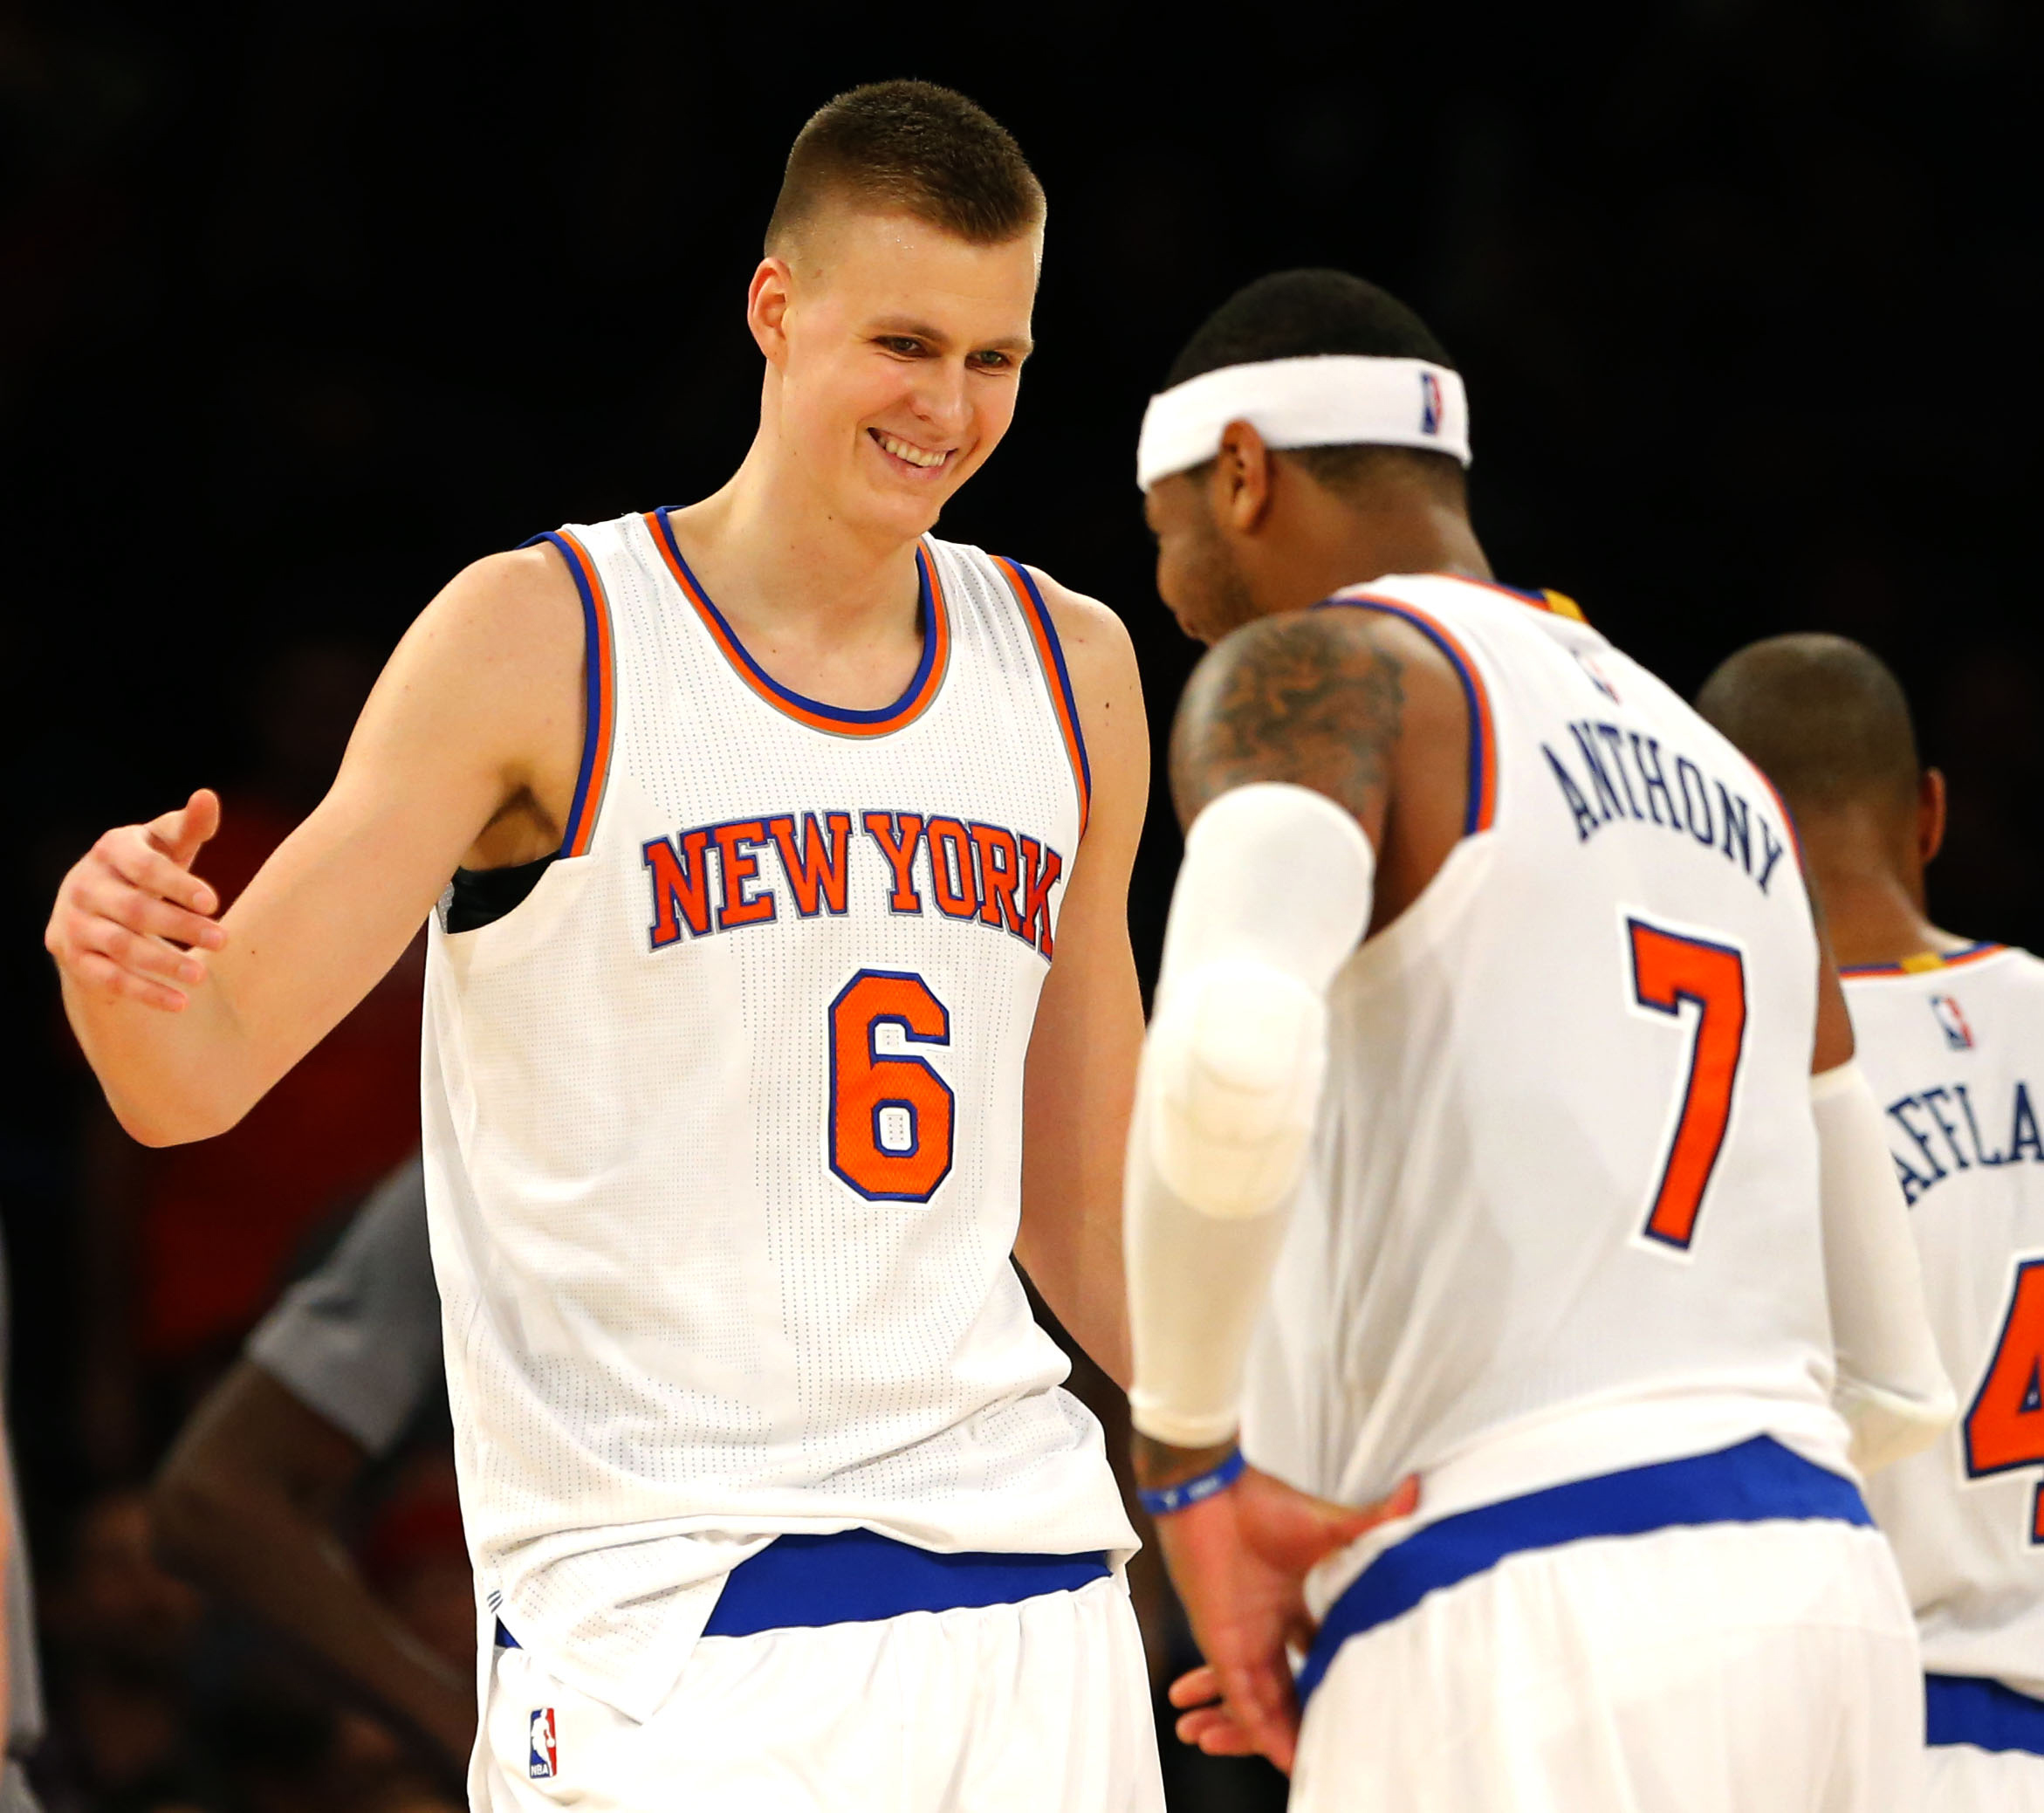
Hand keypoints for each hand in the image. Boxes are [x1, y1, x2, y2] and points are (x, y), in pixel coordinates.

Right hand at [46, 790, 225, 1010]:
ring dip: (163, 963)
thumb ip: (189, 826)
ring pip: (121, 947)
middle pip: (135, 910)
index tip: (214, 903)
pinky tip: (181, 1003)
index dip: (178, 885)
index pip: (144, 867)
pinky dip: (145, 992)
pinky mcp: (72, 956)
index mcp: (110, 850)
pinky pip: (108, 979)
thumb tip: (208, 796)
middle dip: (180, 927)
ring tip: (203, 975)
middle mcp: (84, 884)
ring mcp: (74, 922)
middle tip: (224, 940)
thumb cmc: (147, 867)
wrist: (95, 905)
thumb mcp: (166, 844)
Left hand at [1154, 1462, 1416, 1772]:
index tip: (1352, 1709)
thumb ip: (1373, 1520)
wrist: (1209, 1490)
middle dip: (1298, 1725)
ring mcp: (1243, 1638)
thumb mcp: (1328, 1524)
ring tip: (1293, 1767)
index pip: (1313, 1657)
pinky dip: (1252, 1726)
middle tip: (1318, 1756)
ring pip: (1259, 1703)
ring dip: (1269, 1737)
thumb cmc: (1260, 1502)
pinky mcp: (1221, 1643)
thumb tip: (1415, 1489)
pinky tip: (1269, 1752)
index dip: (1328, 1684)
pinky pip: (1239, 1697)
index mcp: (1291, 1604)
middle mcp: (1266, 1629)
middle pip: (1285, 1691)